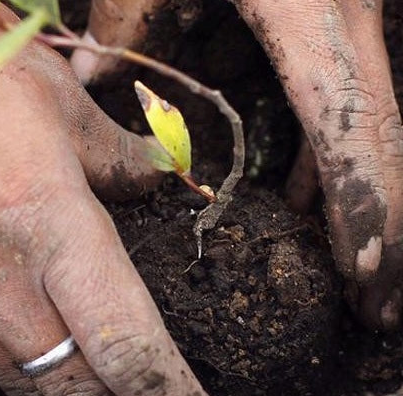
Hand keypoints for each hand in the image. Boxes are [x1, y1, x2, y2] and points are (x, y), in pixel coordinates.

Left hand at [72, 0, 402, 329]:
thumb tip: (85, 71)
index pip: (352, 130)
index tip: (365, 280)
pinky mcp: (345, 15)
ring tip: (346, 267)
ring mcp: (359, 15)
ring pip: (371, 125)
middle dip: (386, 231)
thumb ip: (130, 11)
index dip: (367, 212)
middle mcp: (351, 19)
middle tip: (375, 305)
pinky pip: (347, 99)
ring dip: (360, 200)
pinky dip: (334, 154)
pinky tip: (310, 191)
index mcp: (312, 11)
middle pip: (384, 143)